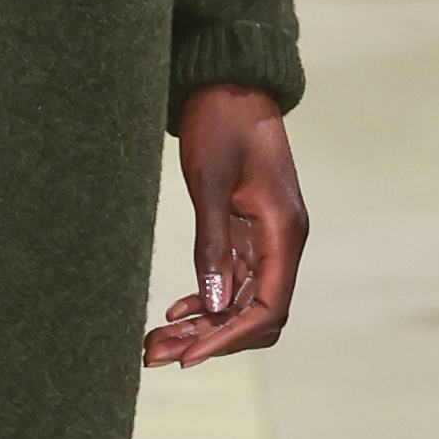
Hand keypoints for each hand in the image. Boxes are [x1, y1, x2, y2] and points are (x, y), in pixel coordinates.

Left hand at [144, 88, 306, 368]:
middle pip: (254, 315)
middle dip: (210, 340)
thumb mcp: (210, 182)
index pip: (268, 308)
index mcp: (285, 231)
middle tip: (155, 357)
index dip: (229, 338)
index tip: (189, 356)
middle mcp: (281, 242)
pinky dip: (203, 300)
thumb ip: (213, 243)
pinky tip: (172, 311)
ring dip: (201, 326)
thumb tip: (212, 305)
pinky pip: (230, 280)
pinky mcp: (246, 231)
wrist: (228, 81)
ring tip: (153, 344)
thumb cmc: (222, 123)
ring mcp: (265, 239)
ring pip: (239, 301)